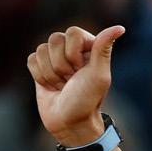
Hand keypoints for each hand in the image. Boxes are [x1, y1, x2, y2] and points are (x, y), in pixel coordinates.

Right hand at [27, 25, 124, 145]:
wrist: (70, 123)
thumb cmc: (87, 101)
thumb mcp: (99, 75)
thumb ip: (103, 49)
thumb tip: (120, 28)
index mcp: (89, 47)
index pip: (73, 32)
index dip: (74, 54)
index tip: (82, 72)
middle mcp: (72, 50)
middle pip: (54, 39)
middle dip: (62, 66)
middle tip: (72, 82)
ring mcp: (55, 58)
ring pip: (41, 49)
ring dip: (51, 74)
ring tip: (63, 86)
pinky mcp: (40, 67)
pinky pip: (31, 59)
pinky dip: (40, 76)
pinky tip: (52, 87)